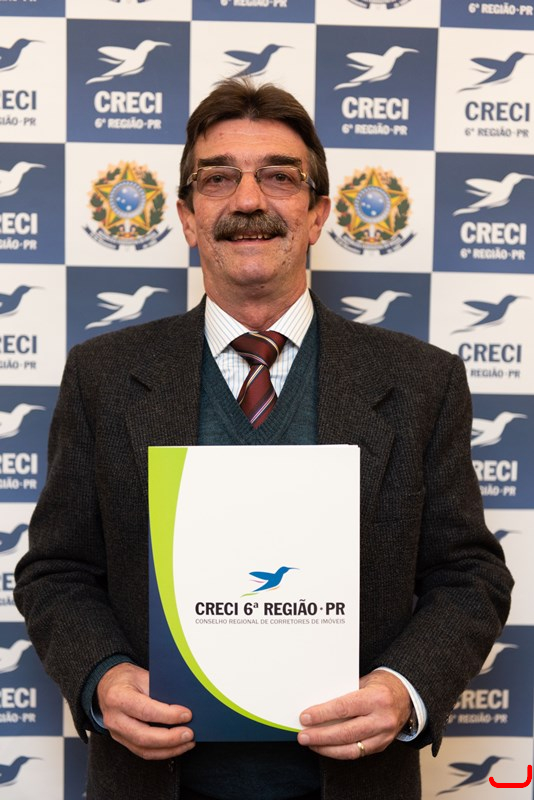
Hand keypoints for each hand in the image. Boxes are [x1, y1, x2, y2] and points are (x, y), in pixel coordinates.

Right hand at [97, 662, 194, 759]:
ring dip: (169, 749)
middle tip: (189, 733)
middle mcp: (114, 718)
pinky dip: (162, 752)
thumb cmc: (127, 678)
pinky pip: (142, 751)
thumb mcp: (143, 676)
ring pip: (143, 749)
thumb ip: (159, 690)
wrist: (107, 685)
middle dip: (170, 738)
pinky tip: (176, 747)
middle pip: (143, 736)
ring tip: (187, 742)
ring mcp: (116, 732)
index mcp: (118, 697)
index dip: (168, 715)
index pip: (146, 710)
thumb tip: (184, 703)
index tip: (187, 715)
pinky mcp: (122, 741)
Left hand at [297, 669, 411, 759]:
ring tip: (311, 744)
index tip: (306, 717)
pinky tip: (326, 748)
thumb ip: (344, 692)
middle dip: (320, 736)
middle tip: (303, 735)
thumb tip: (317, 702)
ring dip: (327, 748)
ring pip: (351, 748)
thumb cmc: (381, 685)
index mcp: (376, 698)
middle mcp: (381, 718)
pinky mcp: (382, 745)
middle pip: (345, 732)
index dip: (322, 714)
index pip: (344, 708)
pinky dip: (339, 752)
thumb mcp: (363, 681)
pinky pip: (357, 753)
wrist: (406, 695)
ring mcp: (384, 735)